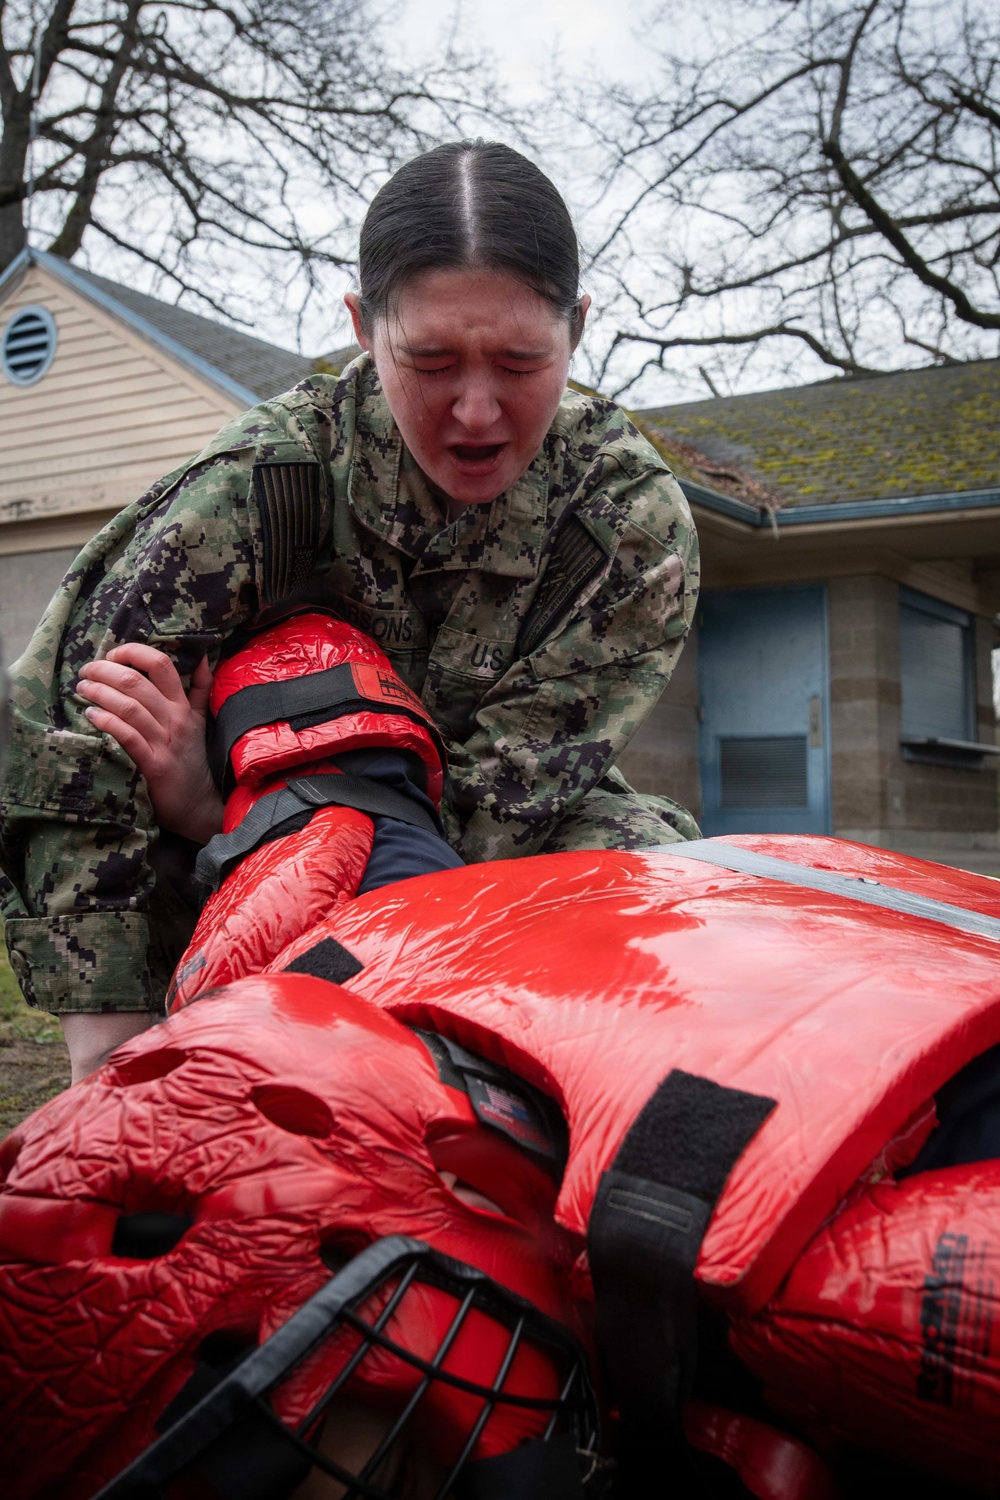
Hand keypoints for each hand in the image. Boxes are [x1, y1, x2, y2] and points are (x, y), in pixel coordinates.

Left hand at [77, 644, 222, 844]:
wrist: (199, 803)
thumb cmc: (191, 759)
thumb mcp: (200, 720)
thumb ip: (200, 689)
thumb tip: (203, 658)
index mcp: (182, 705)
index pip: (161, 665)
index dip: (133, 653)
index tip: (112, 655)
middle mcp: (175, 719)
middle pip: (137, 682)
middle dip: (105, 670)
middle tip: (86, 672)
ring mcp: (165, 742)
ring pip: (129, 707)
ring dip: (100, 693)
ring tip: (83, 690)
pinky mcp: (155, 766)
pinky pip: (127, 737)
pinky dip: (107, 722)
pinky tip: (91, 716)